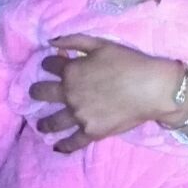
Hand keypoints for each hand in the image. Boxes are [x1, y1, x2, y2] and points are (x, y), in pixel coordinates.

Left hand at [28, 34, 184, 152]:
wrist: (151, 88)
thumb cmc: (129, 62)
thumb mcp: (102, 44)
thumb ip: (75, 41)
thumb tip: (51, 42)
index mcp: (71, 71)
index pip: (49, 65)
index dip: (48, 63)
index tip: (50, 65)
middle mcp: (69, 94)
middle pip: (42, 93)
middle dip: (37, 91)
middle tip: (36, 92)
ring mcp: (78, 115)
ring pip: (52, 121)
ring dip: (43, 121)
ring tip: (40, 124)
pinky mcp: (91, 132)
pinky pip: (72, 142)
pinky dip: (62, 145)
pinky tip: (56, 146)